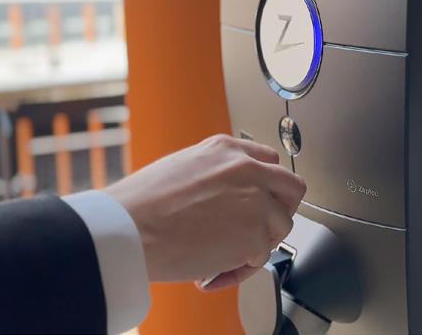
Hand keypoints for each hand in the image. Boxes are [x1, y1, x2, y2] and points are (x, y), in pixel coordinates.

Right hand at [104, 134, 305, 287]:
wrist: (129, 228)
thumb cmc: (141, 204)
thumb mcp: (182, 167)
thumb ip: (215, 174)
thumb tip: (224, 197)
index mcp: (227, 149)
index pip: (269, 161)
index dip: (266, 185)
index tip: (260, 200)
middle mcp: (249, 169)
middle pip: (292, 186)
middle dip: (281, 209)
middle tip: (262, 227)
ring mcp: (257, 201)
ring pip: (281, 225)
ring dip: (259, 243)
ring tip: (227, 254)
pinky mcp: (257, 235)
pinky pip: (262, 259)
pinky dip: (241, 270)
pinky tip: (213, 271)